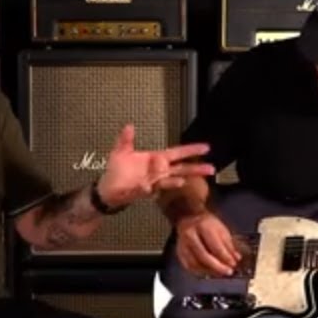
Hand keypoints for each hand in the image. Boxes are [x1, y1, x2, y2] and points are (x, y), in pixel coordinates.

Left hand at [95, 124, 213, 206]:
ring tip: (184, 180)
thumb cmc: (117, 171)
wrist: (107, 188)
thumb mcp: (121, 151)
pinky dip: (153, 188)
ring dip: (176, 181)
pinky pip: (150, 189)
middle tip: (211, 168)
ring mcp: (153, 182)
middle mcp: (158, 171)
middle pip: (181, 169)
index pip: (177, 153)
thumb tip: (129, 125)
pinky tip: (154, 187)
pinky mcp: (144, 191)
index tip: (205, 148)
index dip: (191, 150)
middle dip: (195, 169)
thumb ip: (126, 139)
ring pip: (169, 181)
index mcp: (156, 159)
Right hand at [174, 212, 240, 276]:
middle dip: (217, 267)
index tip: (233, 264)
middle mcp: (190, 235)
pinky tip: (209, 272)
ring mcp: (183, 245)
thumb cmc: (207, 224)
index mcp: (203, 226)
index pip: (215, 246)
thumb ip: (229, 245)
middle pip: (204, 256)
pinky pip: (189, 266)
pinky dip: (200, 272)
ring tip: (219, 273)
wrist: (189, 217)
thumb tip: (236, 258)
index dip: (225, 257)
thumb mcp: (221, 229)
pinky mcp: (180, 252)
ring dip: (209, 271)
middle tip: (228, 272)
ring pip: (195, 264)